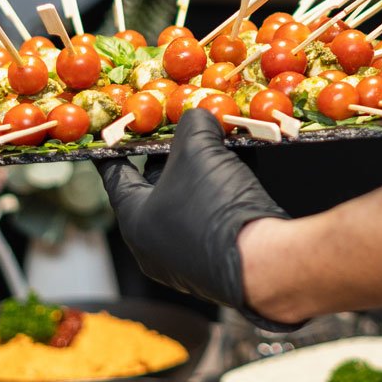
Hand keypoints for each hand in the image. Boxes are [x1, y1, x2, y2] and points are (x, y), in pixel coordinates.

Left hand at [96, 109, 300, 331]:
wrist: (264, 264)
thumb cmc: (216, 207)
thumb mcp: (200, 149)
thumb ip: (194, 124)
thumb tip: (199, 116)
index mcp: (135, 221)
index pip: (116, 176)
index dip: (117, 148)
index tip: (117, 134)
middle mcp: (153, 245)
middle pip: (156, 188)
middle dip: (172, 155)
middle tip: (183, 130)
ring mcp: (184, 259)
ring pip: (188, 201)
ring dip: (202, 171)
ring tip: (219, 142)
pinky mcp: (216, 264)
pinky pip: (211, 217)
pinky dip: (221, 191)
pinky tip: (240, 165)